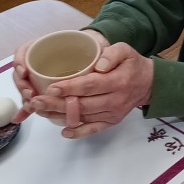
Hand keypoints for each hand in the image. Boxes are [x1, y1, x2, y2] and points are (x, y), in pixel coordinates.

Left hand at [16, 42, 153, 138]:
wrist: (149, 84)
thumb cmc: (132, 64)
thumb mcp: (126, 51)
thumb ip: (112, 53)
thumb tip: (98, 65)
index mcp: (117, 81)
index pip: (90, 85)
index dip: (70, 88)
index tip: (51, 87)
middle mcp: (114, 101)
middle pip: (82, 105)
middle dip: (56, 104)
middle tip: (35, 101)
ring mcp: (112, 114)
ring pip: (83, 117)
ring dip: (59, 116)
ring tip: (40, 111)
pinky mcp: (111, 122)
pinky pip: (93, 129)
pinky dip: (78, 132)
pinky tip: (63, 131)